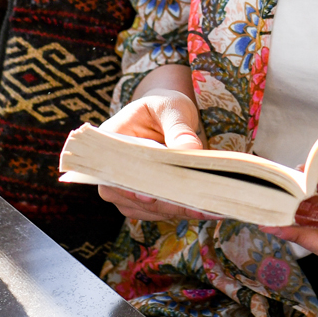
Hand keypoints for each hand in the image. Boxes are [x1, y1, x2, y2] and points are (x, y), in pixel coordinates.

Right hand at [96, 88, 217, 223]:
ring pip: (146, 208)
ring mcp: (124, 186)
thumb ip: (179, 129)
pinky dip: (179, 209)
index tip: (151, 198)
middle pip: (131, 195)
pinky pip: (157, 210)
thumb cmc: (165, 106)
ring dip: (175, 210)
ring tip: (208, 209)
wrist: (166, 115)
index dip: (132, 186)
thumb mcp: (173, 109)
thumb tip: (190, 149)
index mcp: (110, 140)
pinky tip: (203, 208)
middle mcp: (110, 168)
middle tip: (198, 207)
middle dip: (165, 202)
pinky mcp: (141, 198)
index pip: (116, 170)